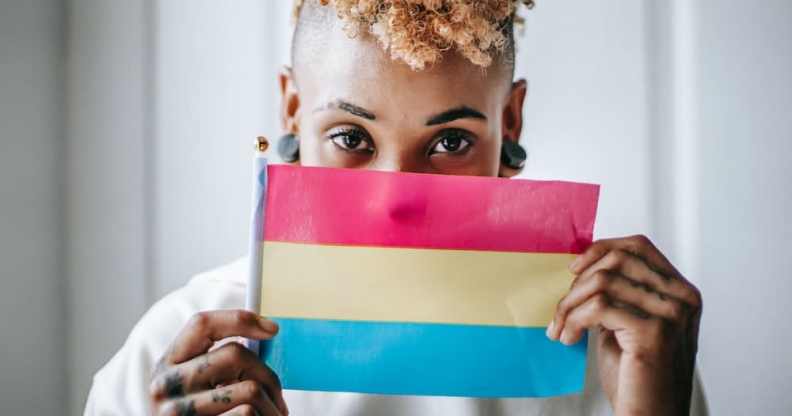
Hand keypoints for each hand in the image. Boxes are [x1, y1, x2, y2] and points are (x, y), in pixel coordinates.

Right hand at [149, 310, 288, 415]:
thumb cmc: (202, 414)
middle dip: (268, 373)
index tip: (272, 329)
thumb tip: (267, 332)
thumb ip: (219, 360)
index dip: (240, 320)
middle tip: (278, 393)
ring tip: (272, 413)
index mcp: (168, 362)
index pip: (202, 324)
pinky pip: (248, 414)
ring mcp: (178, 413)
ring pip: (250, 389)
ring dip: (273, 404)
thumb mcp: (198, 384)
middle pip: (235, 354)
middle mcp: (166, 386)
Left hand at [547, 235, 701, 415]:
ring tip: (560, 328)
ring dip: (570, 305)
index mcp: (680, 292)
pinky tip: (568, 339)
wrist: (651, 415)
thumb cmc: (636, 375)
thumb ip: (617, 294)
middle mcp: (682, 298)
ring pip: (603, 282)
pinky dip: (574, 321)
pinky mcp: (653, 332)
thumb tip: (581, 267)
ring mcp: (671, 314)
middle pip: (618, 260)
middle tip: (562, 310)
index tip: (573, 269)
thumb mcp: (626, 323)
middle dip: (579, 283)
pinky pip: (598, 307)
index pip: (639, 246)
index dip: (602, 249)